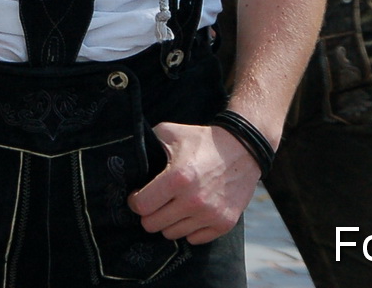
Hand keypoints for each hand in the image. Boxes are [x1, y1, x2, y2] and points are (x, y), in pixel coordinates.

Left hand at [128, 122, 259, 243]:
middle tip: (156, 203)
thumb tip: (128, 159)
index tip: (139, 196)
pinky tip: (192, 212)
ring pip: (172, 234)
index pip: (141, 206)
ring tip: (175, 205)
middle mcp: (193, 200)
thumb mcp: (171, 132)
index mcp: (177, 178)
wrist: (242, 149)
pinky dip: (190, 229)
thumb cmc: (202, 140)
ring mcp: (210, 215)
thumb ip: (148, 144)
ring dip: (169, 222)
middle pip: (153, 225)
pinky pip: (194, 239)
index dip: (135, 201)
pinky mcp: (224, 224)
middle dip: (150, 214)